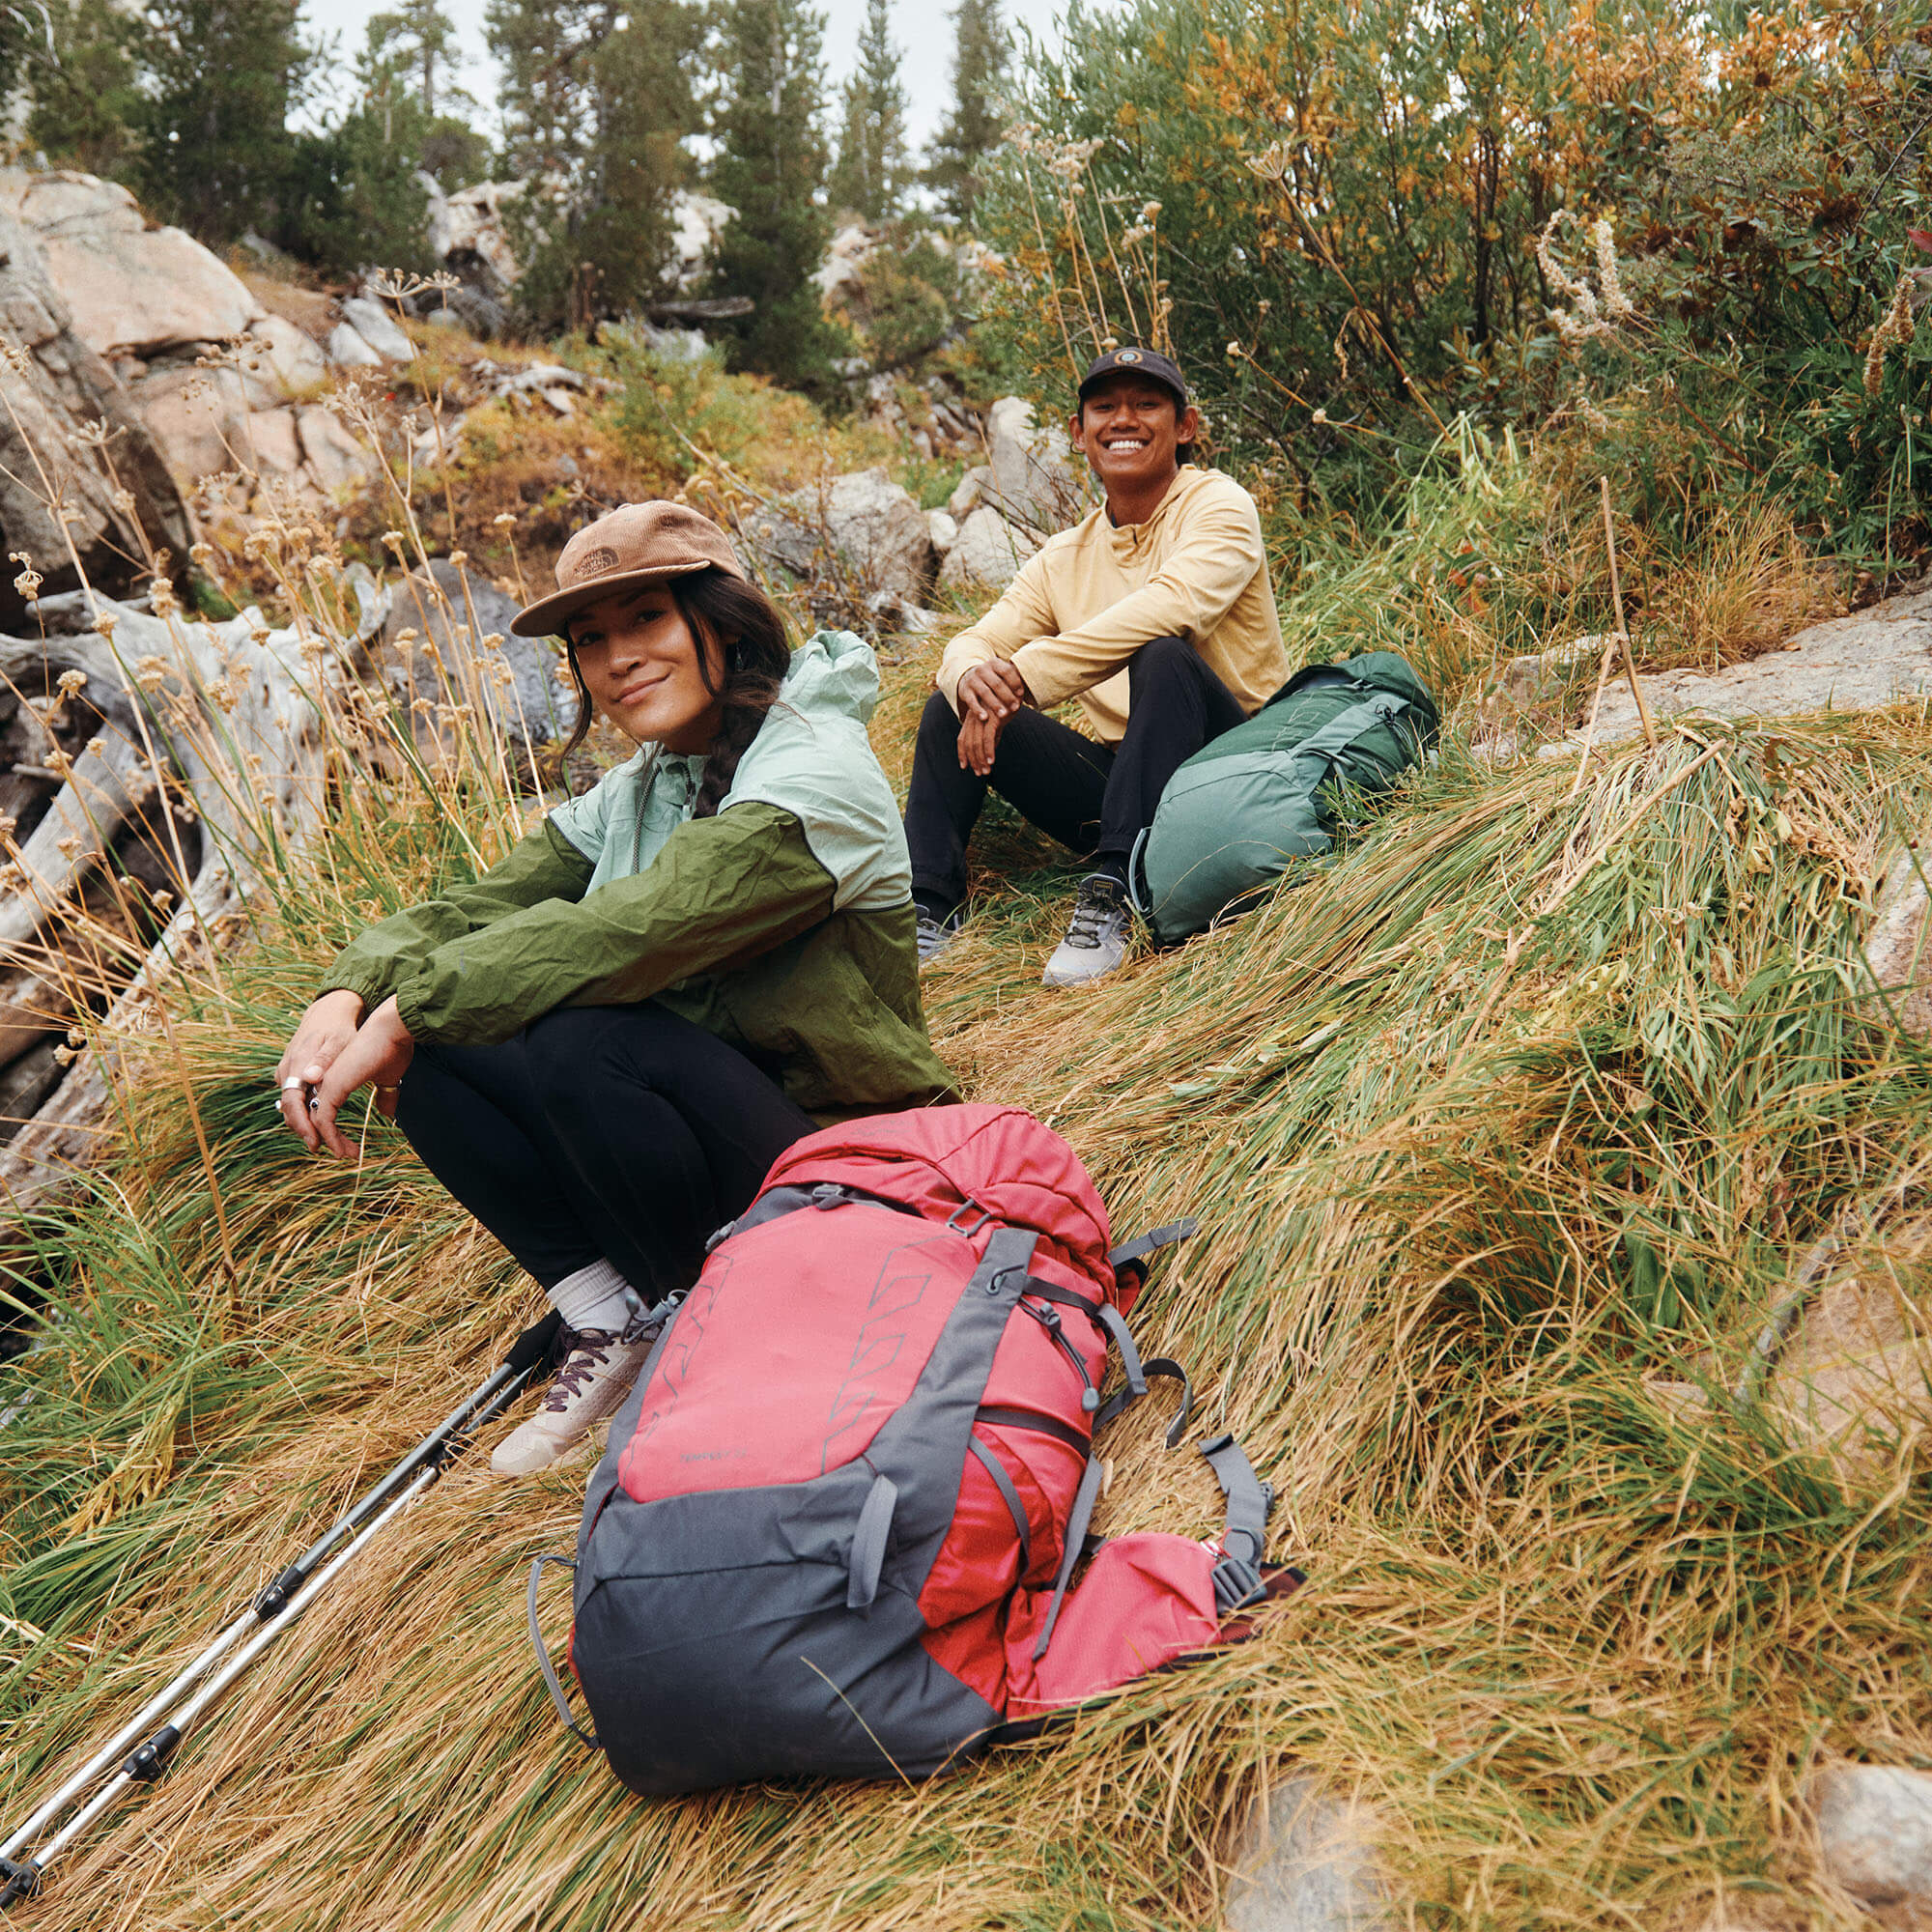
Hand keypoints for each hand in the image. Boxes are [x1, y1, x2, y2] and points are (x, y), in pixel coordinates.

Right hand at [277, 989, 363, 1146]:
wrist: (328, 1012)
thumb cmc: (339, 1028)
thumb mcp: (338, 1040)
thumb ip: (325, 1059)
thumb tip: (311, 1078)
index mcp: (297, 1065)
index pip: (293, 1103)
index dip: (302, 1125)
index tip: (315, 1142)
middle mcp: (286, 1070)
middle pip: (289, 1110)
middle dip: (304, 1132)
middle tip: (324, 1148)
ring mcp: (286, 1072)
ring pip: (290, 1106)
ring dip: (304, 1125)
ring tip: (325, 1141)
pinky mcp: (291, 1073)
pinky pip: (293, 1098)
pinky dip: (303, 1112)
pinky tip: (318, 1123)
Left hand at [297, 996, 414, 1157]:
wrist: (392, 1030)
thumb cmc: (392, 1049)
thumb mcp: (387, 1078)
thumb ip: (384, 1096)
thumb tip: (387, 1113)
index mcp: (332, 1076)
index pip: (320, 1108)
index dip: (329, 1129)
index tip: (346, 1144)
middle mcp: (322, 1079)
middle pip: (311, 1118)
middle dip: (326, 1139)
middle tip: (344, 1154)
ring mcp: (323, 1083)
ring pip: (313, 1123)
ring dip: (331, 1143)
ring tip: (346, 1155)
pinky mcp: (331, 1087)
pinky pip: (323, 1121)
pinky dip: (331, 1138)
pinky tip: (342, 1149)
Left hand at [955, 661, 1030, 778]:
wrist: (1014, 685)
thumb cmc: (1007, 702)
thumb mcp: (998, 719)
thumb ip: (993, 732)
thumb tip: (993, 745)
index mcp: (972, 718)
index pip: (962, 739)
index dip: (962, 754)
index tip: (965, 767)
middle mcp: (974, 718)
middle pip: (968, 744)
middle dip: (973, 761)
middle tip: (980, 774)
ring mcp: (982, 718)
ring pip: (976, 743)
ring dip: (980, 760)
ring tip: (986, 771)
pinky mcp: (992, 718)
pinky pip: (988, 738)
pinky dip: (989, 751)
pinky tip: (992, 761)